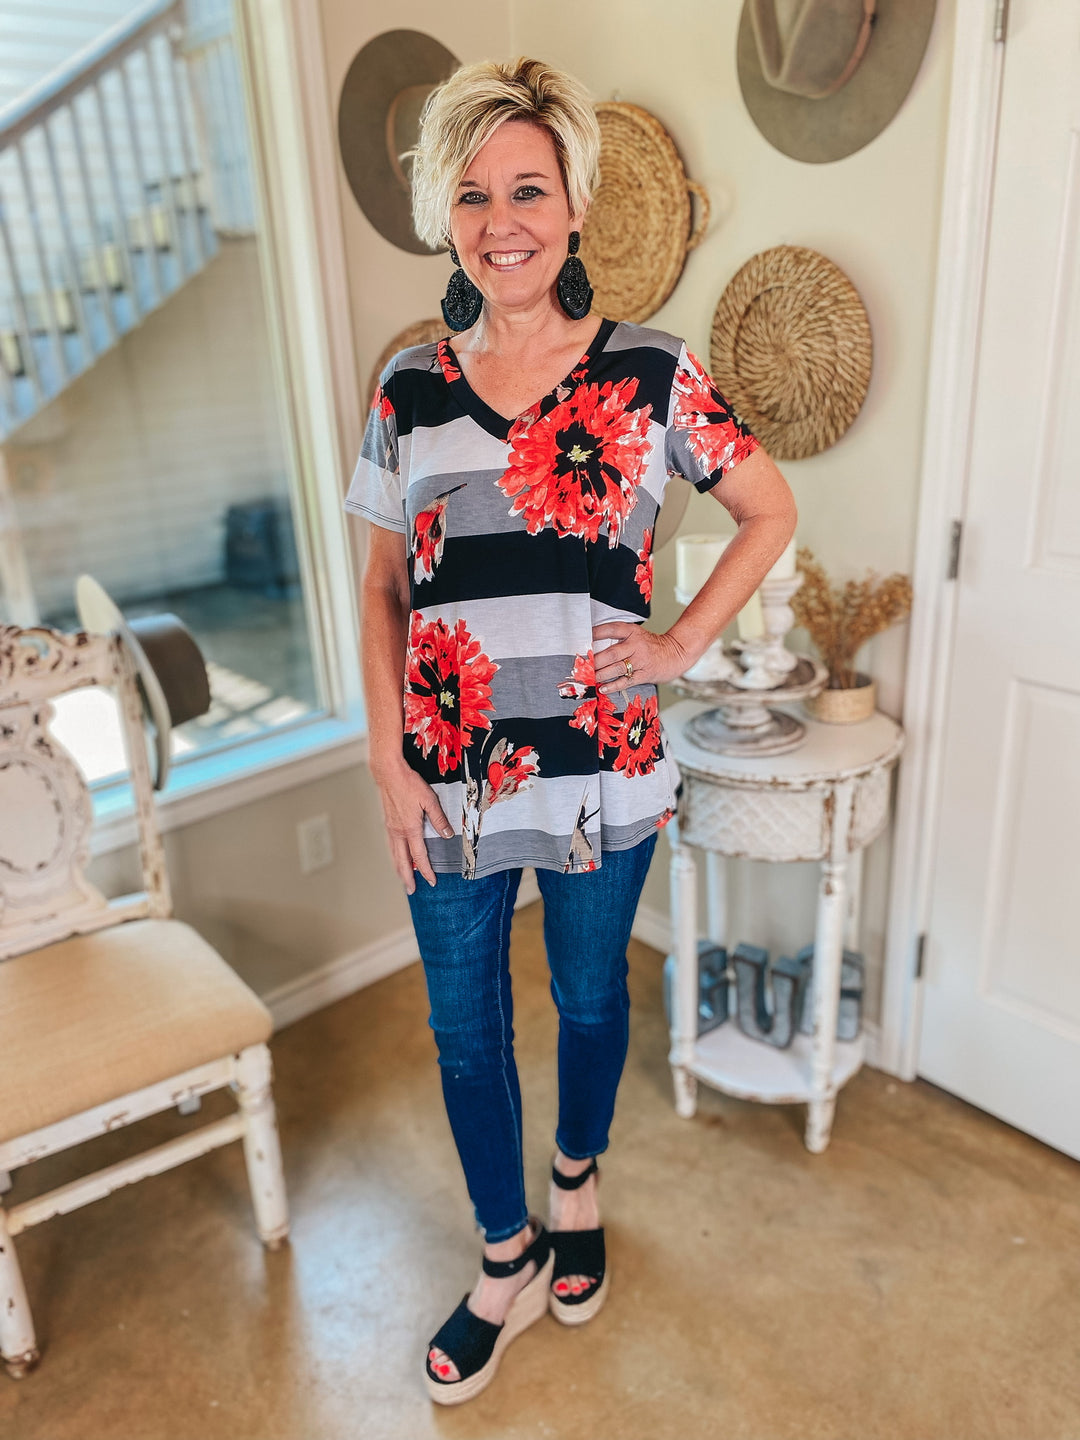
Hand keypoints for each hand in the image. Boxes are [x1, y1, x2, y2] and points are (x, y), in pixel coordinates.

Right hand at [371, 760, 453, 893]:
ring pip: (394, 855)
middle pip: (402, 862)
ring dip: (399, 869)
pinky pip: (391, 845)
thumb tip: (447, 834)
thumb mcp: (430, 799)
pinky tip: (398, 857)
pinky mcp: (388, 822)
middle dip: (407, 878)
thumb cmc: (409, 783)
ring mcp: (390, 828)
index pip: (419, 856)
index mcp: (410, 828)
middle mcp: (398, 832)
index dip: (426, 870)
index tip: (431, 881)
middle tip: (411, 891)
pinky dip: (395, 856)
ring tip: (404, 879)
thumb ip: (439, 818)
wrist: (388, 772)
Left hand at [591, 623, 693, 695]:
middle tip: (582, 666)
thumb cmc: (651, 646)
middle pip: (611, 653)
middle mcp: (636, 645)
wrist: (676, 653)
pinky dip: (612, 685)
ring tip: (588, 678)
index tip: (582, 639)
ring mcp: (640, 660)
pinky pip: (626, 681)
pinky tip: (602, 688)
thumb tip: (593, 647)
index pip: (611, 629)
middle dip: (594, 661)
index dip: (596, 633)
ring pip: (616, 668)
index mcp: (633, 632)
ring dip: (600, 674)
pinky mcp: (644, 674)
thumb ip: (619, 638)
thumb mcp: (637, 635)